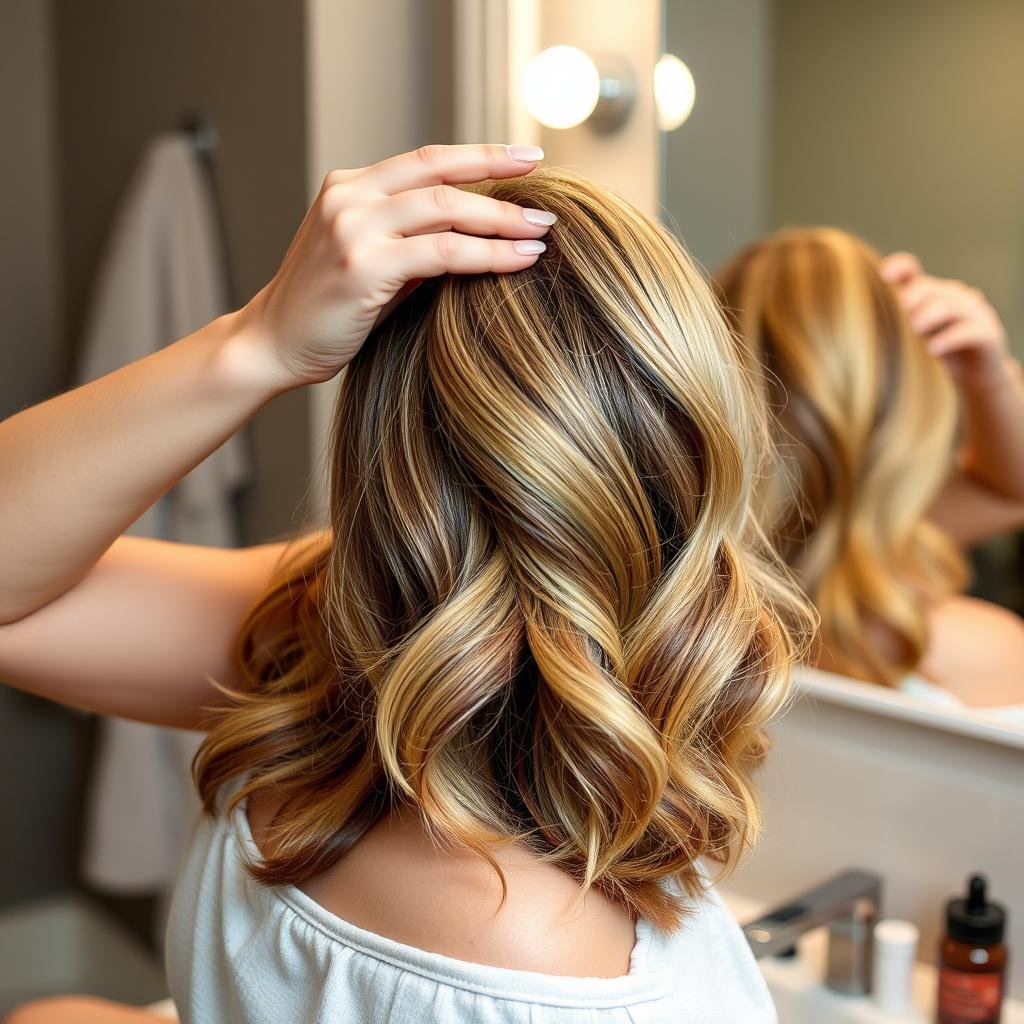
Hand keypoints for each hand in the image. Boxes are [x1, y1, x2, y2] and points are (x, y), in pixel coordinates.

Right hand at [237, 143, 553, 387]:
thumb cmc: (326, 311)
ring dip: (500, 219)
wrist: (271, 345)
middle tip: (546, 194)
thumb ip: (411, 241)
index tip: (525, 157)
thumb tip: (476, 236)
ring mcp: (351, 228)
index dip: (480, 155)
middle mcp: (348, 197)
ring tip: (541, 230)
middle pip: (440, 173)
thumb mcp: (369, 261)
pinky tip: (517, 259)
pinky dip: (485, 255)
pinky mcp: (361, 266)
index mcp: (349, 187)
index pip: (427, 160)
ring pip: (445, 209)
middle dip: (501, 178)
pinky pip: (440, 253)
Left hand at [880, 251, 1009, 387]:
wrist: (977, 373)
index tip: (883, 275)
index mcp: (929, 292)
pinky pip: (969, 331)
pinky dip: (950, 338)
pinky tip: (933, 348)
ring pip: (950, 306)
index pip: (911, 271)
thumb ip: (889, 326)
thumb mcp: (909, 336)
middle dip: (912, 297)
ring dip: (930, 314)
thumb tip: (851, 326)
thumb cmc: (935, 350)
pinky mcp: (988, 333)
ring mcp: (973, 312)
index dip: (899, 269)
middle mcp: (952, 296)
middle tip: (898, 309)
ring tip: (914, 327)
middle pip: (929, 288)